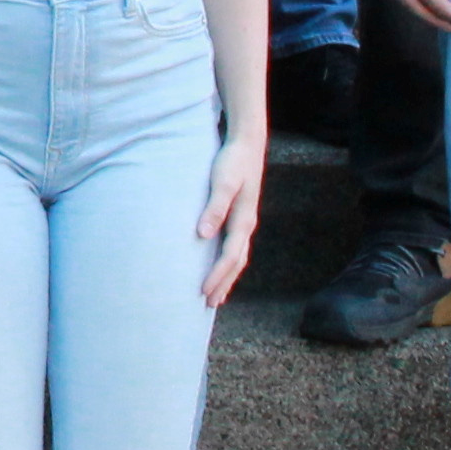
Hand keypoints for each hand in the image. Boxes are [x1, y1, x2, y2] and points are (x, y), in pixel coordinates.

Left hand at [194, 118, 268, 306]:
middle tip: (208, 304)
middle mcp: (247, 224)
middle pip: (237, 263)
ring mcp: (245, 221)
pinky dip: (228, 262)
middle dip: (224, 284)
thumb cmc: (233, 162)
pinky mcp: (240, 216)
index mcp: (244, 220)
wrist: (247, 144)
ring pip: (238, 257)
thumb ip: (214, 208)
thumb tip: (203, 235)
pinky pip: (235, 247)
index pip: (230, 256)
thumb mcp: (223, 182)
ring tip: (216, 295)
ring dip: (227, 277)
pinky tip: (219, 266)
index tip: (204, 292)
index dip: (218, 276)